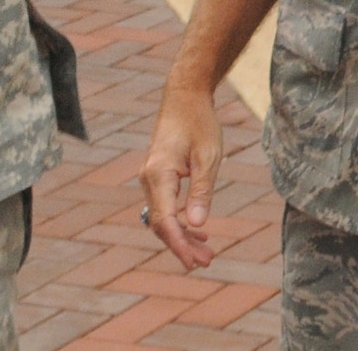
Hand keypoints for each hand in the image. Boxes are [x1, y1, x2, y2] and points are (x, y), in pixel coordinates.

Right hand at [139, 84, 223, 269]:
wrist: (185, 96)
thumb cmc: (199, 122)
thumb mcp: (208, 156)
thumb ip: (202, 190)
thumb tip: (197, 224)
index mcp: (159, 175)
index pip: (165, 221)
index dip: (179, 244)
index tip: (194, 262)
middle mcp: (148, 179)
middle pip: (161, 223)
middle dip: (182, 245)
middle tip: (207, 261)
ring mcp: (150, 177)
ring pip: (162, 216)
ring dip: (181, 235)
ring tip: (205, 251)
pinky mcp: (157, 175)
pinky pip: (164, 205)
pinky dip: (179, 220)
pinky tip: (197, 230)